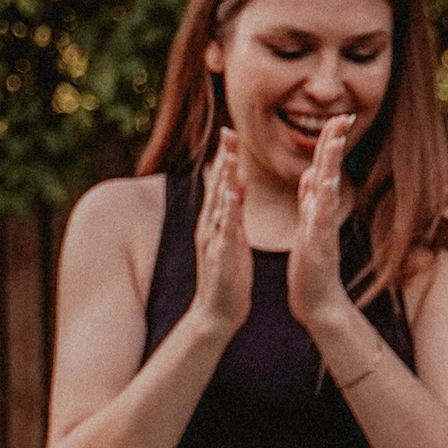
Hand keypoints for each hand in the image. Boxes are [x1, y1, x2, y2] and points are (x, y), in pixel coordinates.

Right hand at [191, 132, 250, 343]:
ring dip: (224, 181)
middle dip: (223, 159)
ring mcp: (214, 242)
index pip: (222, 185)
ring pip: (219, 205)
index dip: (226, 158)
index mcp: (217, 223)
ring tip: (229, 156)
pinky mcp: (221, 257)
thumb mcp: (233, 239)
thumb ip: (233, 213)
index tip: (231, 133)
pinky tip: (232, 197)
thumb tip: (236, 186)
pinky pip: (225, 231)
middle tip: (228, 132)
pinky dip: (228, 213)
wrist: (216, 315)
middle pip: (217, 187)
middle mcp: (211, 228)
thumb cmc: (227, 279)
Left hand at [287, 110, 361, 349]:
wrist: (317, 302)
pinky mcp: (318, 245)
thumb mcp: (308, 226)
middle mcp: (323, 213)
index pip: (323, 168)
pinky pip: (320, 220)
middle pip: (330, 171)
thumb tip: (310, 174)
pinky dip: (322, 202)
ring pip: (328, 190)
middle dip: (335, 142)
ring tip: (335, 140)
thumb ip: (310, 201)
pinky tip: (324, 186)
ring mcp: (323, 228)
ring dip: (332, 165)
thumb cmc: (310, 267)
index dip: (329, 142)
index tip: (337, 116)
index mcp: (316, 208)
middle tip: (343, 115)